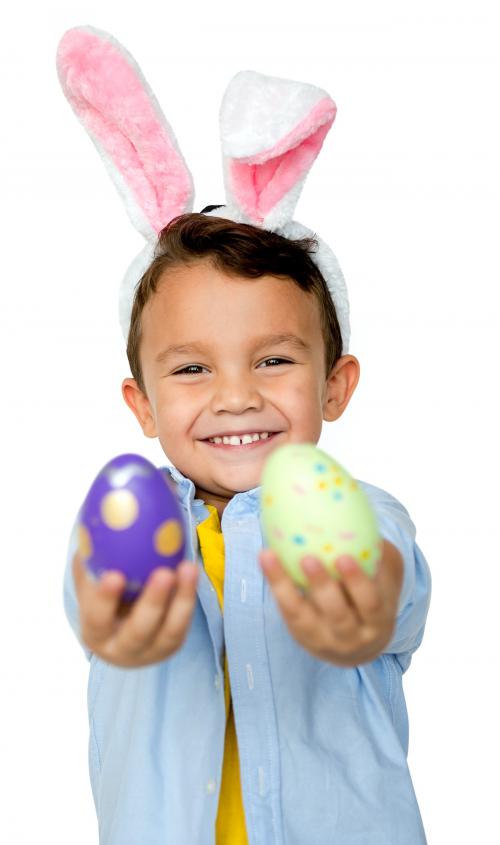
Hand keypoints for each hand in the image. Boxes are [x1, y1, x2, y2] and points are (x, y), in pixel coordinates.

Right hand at [72, 553, 198, 667]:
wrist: (119, 633)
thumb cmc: (103, 597)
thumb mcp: (91, 583)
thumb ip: (90, 559)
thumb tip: (92, 522)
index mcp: (95, 634)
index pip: (97, 618)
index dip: (105, 600)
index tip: (114, 575)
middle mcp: (122, 649)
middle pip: (138, 631)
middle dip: (153, 603)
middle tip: (164, 573)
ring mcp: (151, 651)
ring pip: (169, 630)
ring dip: (181, 598)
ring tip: (188, 567)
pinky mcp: (172, 645)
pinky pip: (184, 623)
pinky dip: (189, 597)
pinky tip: (192, 570)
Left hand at [259, 540, 402, 666]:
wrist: (362, 642)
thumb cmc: (372, 593)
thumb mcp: (382, 576)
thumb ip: (375, 550)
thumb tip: (357, 505)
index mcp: (378, 619)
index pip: (369, 603)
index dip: (357, 582)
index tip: (343, 557)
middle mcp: (353, 636)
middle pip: (337, 614)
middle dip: (322, 587)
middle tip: (308, 559)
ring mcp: (325, 640)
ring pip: (303, 616)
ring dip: (286, 587)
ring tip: (271, 556)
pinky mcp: (303, 637)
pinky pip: (287, 611)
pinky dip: (276, 585)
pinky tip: (266, 558)